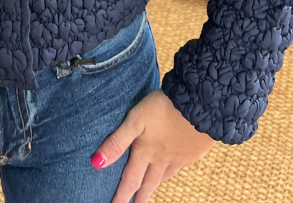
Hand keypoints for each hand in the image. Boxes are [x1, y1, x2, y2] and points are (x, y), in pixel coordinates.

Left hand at [90, 89, 215, 202]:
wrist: (200, 104)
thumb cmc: (163, 108)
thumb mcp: (135, 120)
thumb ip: (117, 141)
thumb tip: (96, 163)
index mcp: (146, 152)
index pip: (130, 179)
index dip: (122, 195)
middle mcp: (162, 159)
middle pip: (148, 182)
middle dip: (140, 197)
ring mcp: (179, 156)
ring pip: (164, 176)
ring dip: (155, 185)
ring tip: (150, 191)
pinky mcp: (193, 151)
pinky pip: (180, 167)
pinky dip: (172, 172)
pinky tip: (172, 169)